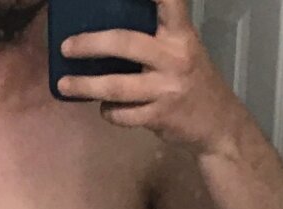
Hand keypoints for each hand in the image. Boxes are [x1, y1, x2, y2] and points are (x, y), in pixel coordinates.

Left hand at [57, 0, 245, 155]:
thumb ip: (155, 39)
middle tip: (66, 47)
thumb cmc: (192, 81)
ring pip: (116, 86)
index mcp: (180, 34)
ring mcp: (167, 88)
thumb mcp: (182, 50)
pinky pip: (123, 114)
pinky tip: (106, 109)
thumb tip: (107, 35)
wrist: (218, 124)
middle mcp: (175, 57)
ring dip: (85, 86)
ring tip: (64, 85)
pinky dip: (109, 112)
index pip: (168, 1)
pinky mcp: (160, 116)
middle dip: (90, 44)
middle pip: (124, 43)